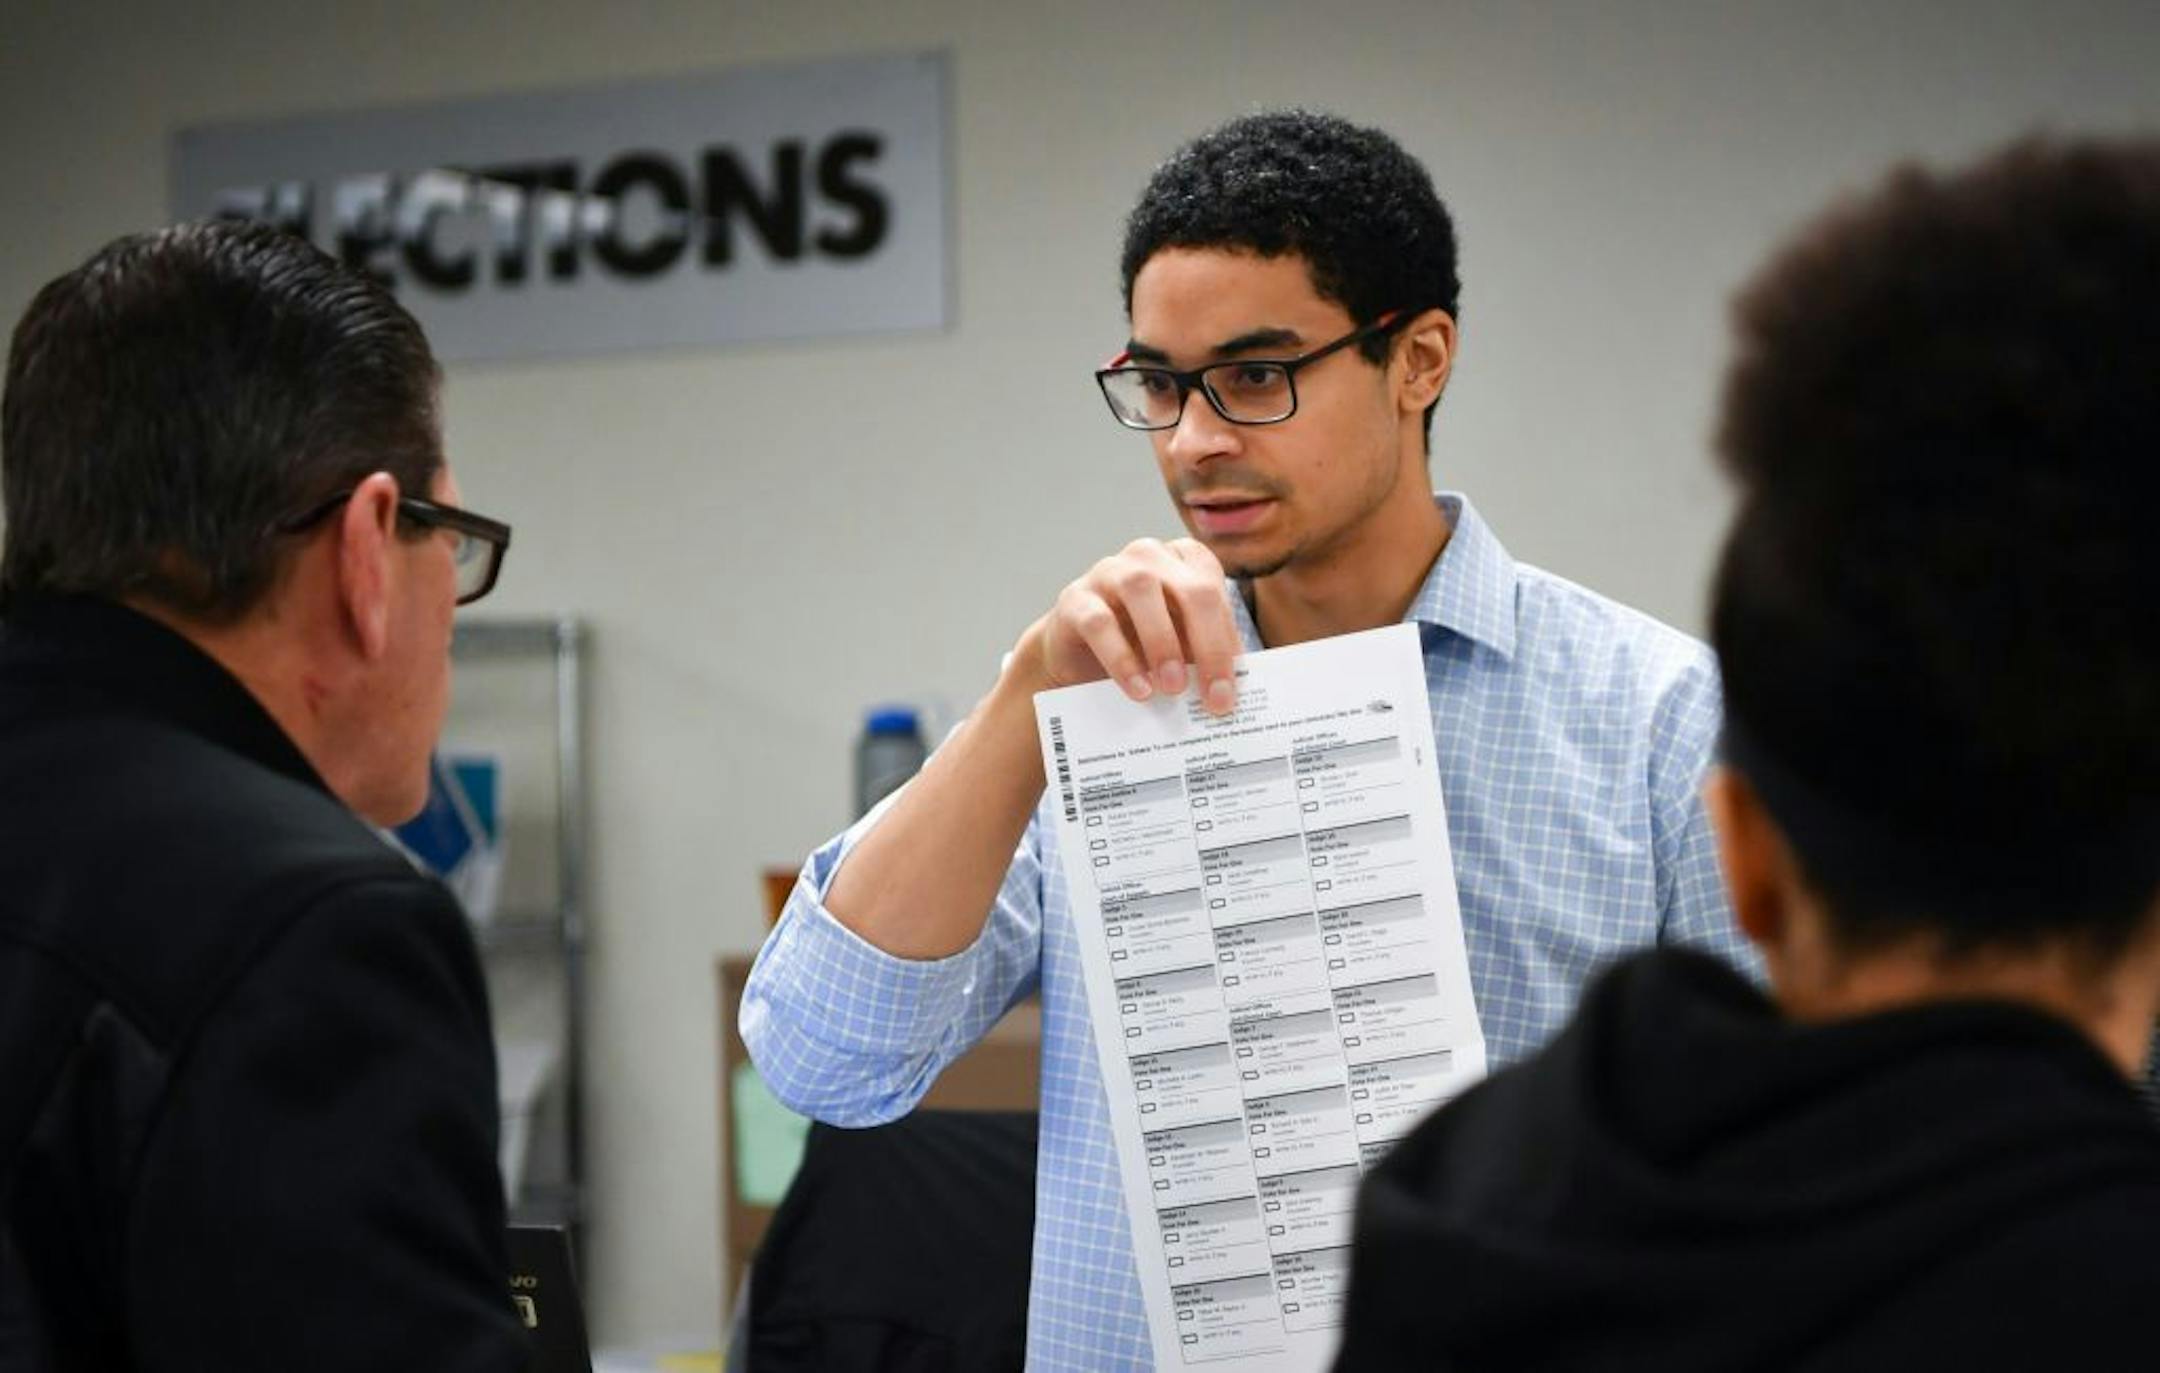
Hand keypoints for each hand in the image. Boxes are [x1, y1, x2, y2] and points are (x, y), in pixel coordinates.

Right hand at [1017, 537, 1241, 714]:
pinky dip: (1121, 658)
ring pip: (1142, 590)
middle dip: (1208, 645)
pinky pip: (1099, 622)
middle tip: (1213, 696)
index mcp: (1185, 561)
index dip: (1228, 639)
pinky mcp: (1076, 599)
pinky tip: (1138, 688)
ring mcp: (1109, 572)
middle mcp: (1149, 556)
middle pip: (1191, 590)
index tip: (1233, 690)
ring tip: (1173, 689)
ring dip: (1163, 643)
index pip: (1216, 592)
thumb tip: (1234, 692)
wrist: (1080, 656)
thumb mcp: (1182, 648)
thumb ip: (1206, 658)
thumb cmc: (1141, 646)